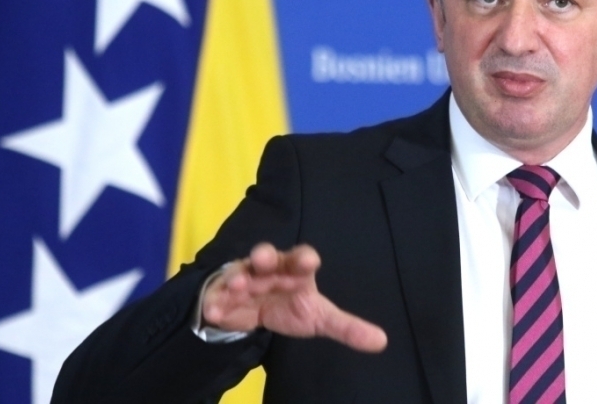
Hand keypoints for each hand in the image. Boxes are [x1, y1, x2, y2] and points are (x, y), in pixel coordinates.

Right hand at [201, 243, 387, 352]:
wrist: (254, 309)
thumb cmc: (292, 306)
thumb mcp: (319, 317)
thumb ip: (347, 327)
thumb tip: (382, 341)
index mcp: (296, 271)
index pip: (302, 258)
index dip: (304, 258)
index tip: (308, 261)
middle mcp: (270, 269)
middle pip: (268, 257)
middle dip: (264, 256)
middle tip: (262, 259)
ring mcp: (245, 278)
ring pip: (240, 272)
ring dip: (237, 277)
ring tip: (237, 286)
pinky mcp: (223, 293)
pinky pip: (217, 295)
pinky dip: (216, 301)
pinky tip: (214, 310)